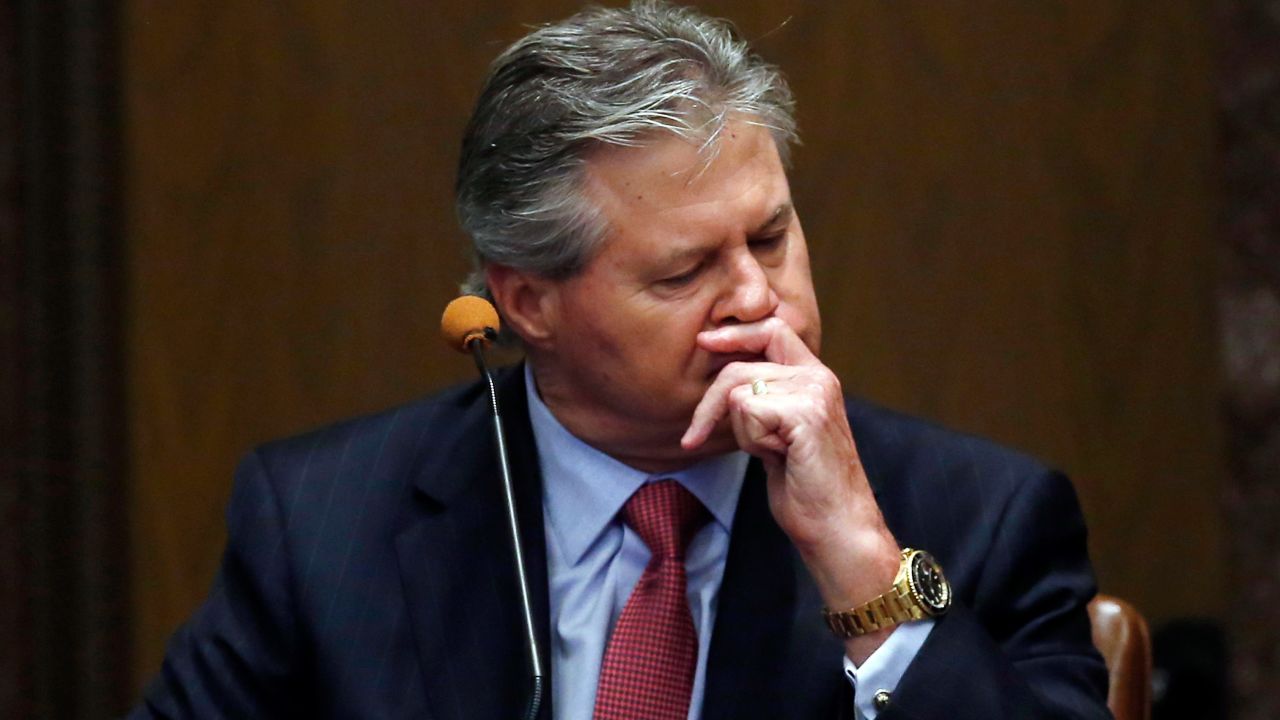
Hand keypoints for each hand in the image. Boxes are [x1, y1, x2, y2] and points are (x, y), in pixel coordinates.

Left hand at [681, 317, 900, 662]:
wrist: (837, 527)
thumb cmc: (806, 489)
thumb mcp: (778, 436)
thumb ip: (762, 404)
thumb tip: (724, 387)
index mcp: (815, 378)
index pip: (772, 330)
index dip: (735, 334)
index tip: (705, 342)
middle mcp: (819, 378)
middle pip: (743, 362)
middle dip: (711, 399)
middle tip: (696, 433)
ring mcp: (815, 393)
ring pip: (741, 390)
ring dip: (741, 431)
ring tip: (770, 454)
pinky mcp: (806, 414)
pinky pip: (748, 410)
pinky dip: (751, 440)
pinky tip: (777, 458)